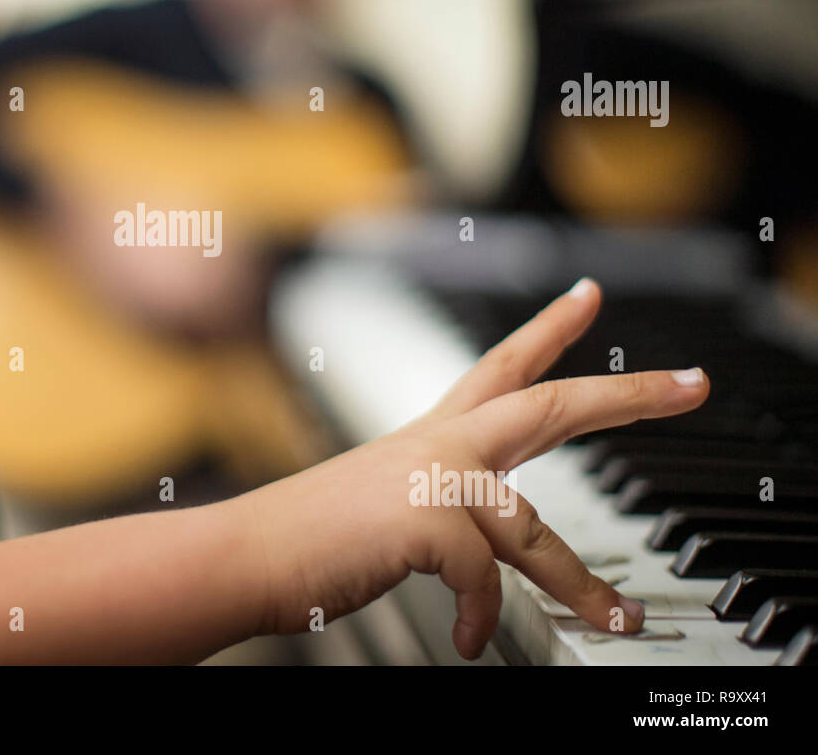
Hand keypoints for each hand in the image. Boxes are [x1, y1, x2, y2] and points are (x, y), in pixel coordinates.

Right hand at [239, 277, 709, 657]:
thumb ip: (444, 522)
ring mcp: (430, 478)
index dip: (549, 331)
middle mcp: (436, 445)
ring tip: (617, 619)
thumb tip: (494, 563)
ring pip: (532, 524)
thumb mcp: (389, 517)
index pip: (501, 369)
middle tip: (691, 384)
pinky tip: (473, 637)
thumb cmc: (310, 540)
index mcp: (430, 437)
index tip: (587, 298)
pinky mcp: (421, 519)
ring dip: (582, 583)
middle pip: (549, 405)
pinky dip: (485, 615)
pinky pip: (484, 574)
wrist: (246, 554)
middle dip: (627, 396)